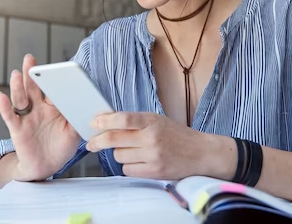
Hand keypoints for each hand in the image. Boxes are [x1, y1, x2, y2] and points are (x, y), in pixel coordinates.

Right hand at [0, 55, 80, 181]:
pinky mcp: (17, 129)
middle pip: (33, 88)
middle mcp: (39, 108)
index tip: (56, 67)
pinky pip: (10, 116)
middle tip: (29, 58)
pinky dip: (4, 106)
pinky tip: (0, 96)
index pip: (53, 89)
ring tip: (17, 74)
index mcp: (54, 106)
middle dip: (31, 73)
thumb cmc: (61, 147)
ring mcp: (27, 117)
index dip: (53, 79)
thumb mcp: (74, 132)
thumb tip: (88, 107)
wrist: (47, 167)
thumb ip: (78, 118)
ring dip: (18, 86)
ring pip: (21, 99)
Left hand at [86, 112, 224, 179]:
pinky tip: (139, 161)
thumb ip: (136, 121)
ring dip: (120, 154)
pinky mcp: (154, 172)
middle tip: (91, 143)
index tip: (93, 123)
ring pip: (119, 156)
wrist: (200, 152)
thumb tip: (107, 121)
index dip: (105, 121)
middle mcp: (151, 138)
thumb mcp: (157, 120)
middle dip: (98, 141)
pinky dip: (129, 166)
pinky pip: (128, 170)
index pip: (123, 119)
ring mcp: (152, 156)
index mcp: (152, 121)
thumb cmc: (177, 135)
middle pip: (114, 139)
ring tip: (133, 150)